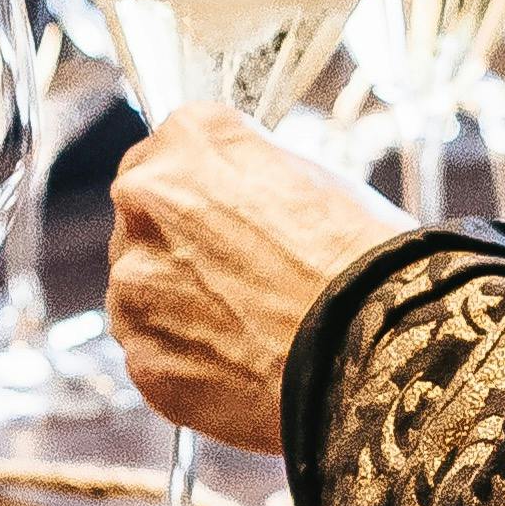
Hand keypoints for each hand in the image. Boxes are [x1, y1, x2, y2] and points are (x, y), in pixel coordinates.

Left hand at [103, 107, 420, 458]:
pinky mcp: (139, 353)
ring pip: (142, 289)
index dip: (202, 191)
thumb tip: (232, 195)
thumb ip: (248, 173)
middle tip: (240, 279)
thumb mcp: (314, 177)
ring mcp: (134, 281)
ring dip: (177, 305)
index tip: (225, 219)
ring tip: (247, 330)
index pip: (170, 153)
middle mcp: (144, 199)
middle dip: (181, 247)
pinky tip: (238, 366)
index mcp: (189, 139)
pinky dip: (184, 361)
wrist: (371, 351)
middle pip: (145, 220)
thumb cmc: (361, 261)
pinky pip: (153, 351)